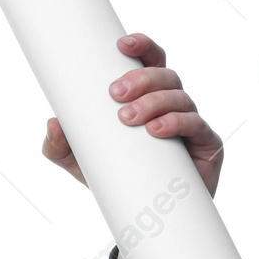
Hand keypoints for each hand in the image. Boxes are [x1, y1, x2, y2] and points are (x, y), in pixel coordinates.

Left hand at [42, 32, 223, 199]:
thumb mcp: (79, 163)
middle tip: (114, 93)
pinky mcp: (205, 145)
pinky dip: (176, 123)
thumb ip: (59, 146)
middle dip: (141, 78)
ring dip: (154, 102)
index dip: (142, 46)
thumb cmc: (116, 177)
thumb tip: (53, 123)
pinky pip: (196, 125)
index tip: (121, 43)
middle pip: (165, 76)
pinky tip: (156, 129)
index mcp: (148, 97)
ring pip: (179, 98)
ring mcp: (190, 123)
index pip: (150, 62)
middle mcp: (172, 105)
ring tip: (128, 118)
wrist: (145, 214)